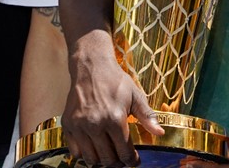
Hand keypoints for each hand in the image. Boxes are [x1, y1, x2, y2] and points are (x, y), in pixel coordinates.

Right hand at [61, 35, 164, 166]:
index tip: (135, 162)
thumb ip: (147, 117)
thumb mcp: (136, 96)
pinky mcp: (68, 126)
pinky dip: (85, 155)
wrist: (91, 69)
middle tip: (123, 160)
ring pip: (91, 158)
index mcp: (115, 119)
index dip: (132, 161)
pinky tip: (95, 149)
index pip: (124, 151)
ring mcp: (80, 127)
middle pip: (107, 159)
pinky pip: (75, 151)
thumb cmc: (117, 82)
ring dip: (102, 161)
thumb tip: (160, 133)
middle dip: (118, 163)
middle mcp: (95, 125)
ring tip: (110, 156)